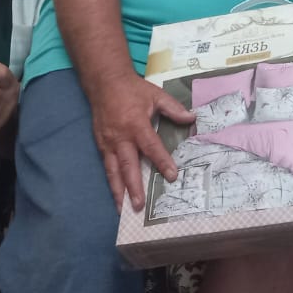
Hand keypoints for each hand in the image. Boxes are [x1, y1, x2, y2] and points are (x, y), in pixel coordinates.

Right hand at [89, 73, 195, 211]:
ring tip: (124, 210)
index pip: (151, 146)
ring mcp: (108, 143)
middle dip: (134, 187)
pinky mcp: (100, 145)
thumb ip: (173, 108)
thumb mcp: (155, 94)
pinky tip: (117, 196)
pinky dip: (111, 183)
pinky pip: (106, 167)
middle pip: (128, 165)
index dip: (161, 161)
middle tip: (140, 205)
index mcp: (136, 124)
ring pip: (113, 171)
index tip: (171, 176)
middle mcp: (120, 137)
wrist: (104, 82)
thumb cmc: (133, 90)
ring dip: (119, 192)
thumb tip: (192, 118)